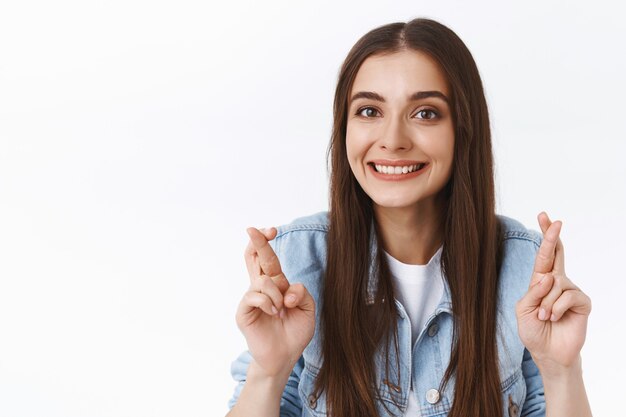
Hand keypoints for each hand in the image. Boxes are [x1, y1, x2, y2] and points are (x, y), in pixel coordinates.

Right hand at [235, 227, 315, 376]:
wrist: (284, 357)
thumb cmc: (295, 332)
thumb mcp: (307, 309)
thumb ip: (301, 292)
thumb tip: (286, 289)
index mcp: (276, 284)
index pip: (267, 258)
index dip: (266, 242)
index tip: (272, 230)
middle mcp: (261, 288)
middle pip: (254, 258)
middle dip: (256, 242)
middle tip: (253, 230)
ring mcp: (251, 299)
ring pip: (262, 280)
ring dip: (277, 293)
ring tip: (282, 309)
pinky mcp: (244, 311)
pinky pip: (254, 296)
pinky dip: (269, 302)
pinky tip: (275, 313)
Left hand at [515, 212, 591, 374]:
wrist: (548, 353)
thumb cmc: (534, 330)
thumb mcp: (524, 310)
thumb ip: (533, 292)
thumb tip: (549, 277)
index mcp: (540, 281)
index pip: (543, 255)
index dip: (545, 236)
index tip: (544, 216)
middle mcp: (557, 282)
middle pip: (557, 254)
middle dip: (552, 237)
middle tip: (555, 221)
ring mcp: (571, 291)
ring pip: (556, 284)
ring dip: (546, 303)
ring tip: (545, 317)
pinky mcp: (582, 302)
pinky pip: (568, 296)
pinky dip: (557, 308)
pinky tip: (555, 318)